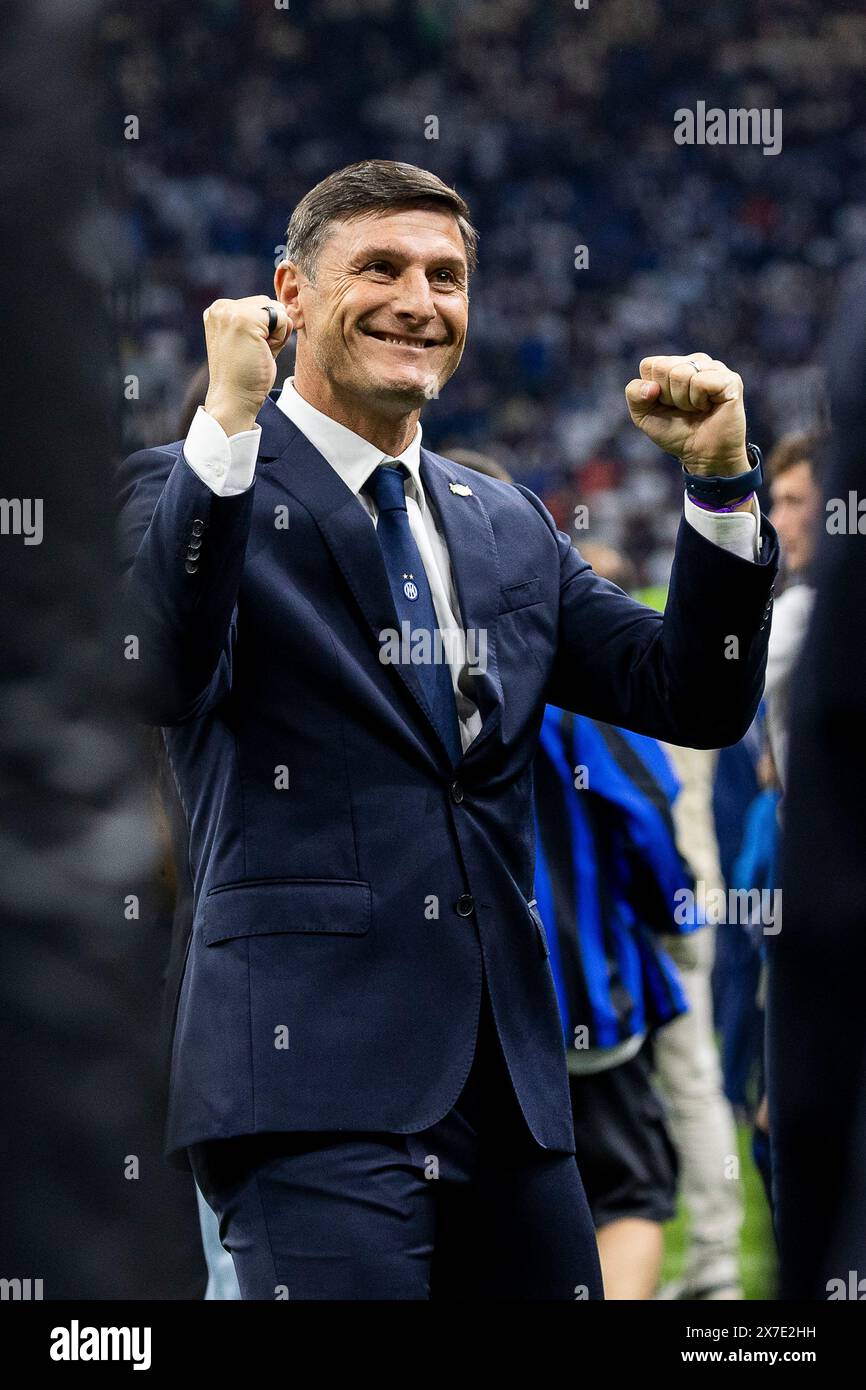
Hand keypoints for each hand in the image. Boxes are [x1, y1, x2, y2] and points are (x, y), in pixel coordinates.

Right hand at [202, 296, 292, 436]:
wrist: (235, 399)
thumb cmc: (246, 375)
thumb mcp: (251, 340)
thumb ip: (264, 320)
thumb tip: (286, 307)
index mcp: (219, 310)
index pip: (260, 305)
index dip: (264, 330)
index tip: (248, 350)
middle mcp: (220, 307)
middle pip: (269, 303)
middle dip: (270, 329)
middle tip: (253, 353)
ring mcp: (230, 312)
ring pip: (276, 309)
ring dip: (275, 334)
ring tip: (256, 352)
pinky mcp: (244, 319)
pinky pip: (281, 318)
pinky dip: (279, 339)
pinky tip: (262, 353)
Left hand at [625, 352, 748, 476]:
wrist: (702, 455)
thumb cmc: (675, 432)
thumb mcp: (644, 416)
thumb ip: (635, 394)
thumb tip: (651, 386)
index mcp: (675, 364)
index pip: (649, 365)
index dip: (652, 392)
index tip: (666, 405)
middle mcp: (695, 361)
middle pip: (664, 368)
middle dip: (668, 396)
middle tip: (684, 409)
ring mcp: (714, 368)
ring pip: (681, 373)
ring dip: (684, 401)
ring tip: (697, 410)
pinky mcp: (730, 379)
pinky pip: (701, 382)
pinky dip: (699, 401)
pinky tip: (709, 407)